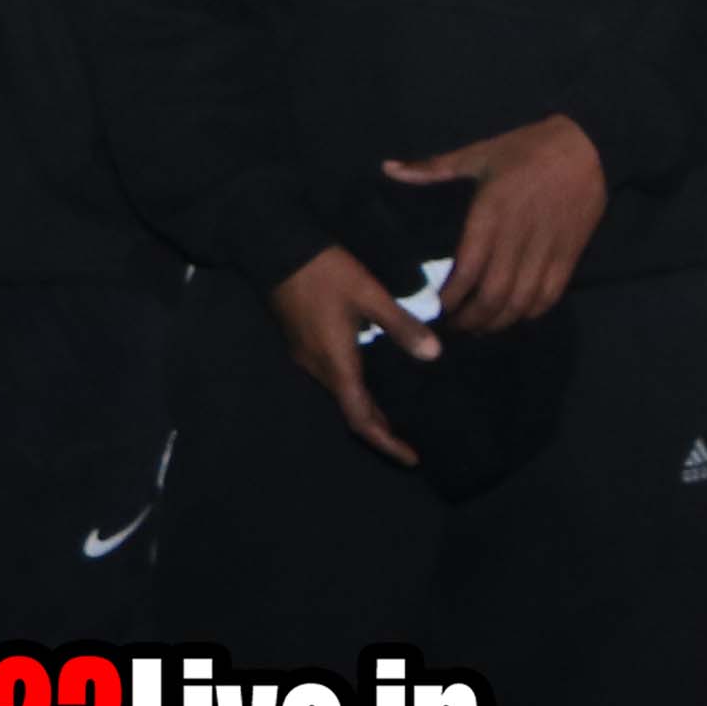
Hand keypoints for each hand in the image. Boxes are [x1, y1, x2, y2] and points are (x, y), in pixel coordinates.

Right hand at [268, 245, 439, 461]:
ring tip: (397, 417)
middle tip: (410, 442)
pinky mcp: (301, 341)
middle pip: (350, 411)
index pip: (361, 418)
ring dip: (367, 410)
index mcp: (335, 363)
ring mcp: (305, 355)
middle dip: (380, 430)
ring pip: (340, 394)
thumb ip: (401, 325)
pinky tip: (373, 380)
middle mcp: (317, 367)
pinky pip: (333, 377)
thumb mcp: (370, 294)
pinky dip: (355, 389)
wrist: (273, 246)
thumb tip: (434, 355)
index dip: (387, 442)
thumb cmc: (324, 271)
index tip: (411, 458)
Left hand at [379, 115, 607, 332]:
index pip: (468, 270)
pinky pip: (550, 295)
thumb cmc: (527, 150)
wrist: (587, 146)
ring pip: (522, 301)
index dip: (451, 297)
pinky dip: (531, 312)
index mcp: (492, 214)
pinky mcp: (570, 254)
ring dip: (500, 321)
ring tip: (481, 327)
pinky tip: (516, 316)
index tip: (437, 307)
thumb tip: (388, 169)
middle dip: (472, 318)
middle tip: (455, 326)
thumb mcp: (478, 153)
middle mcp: (519, 237)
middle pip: (494, 295)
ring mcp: (547, 249)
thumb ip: (433, 169)